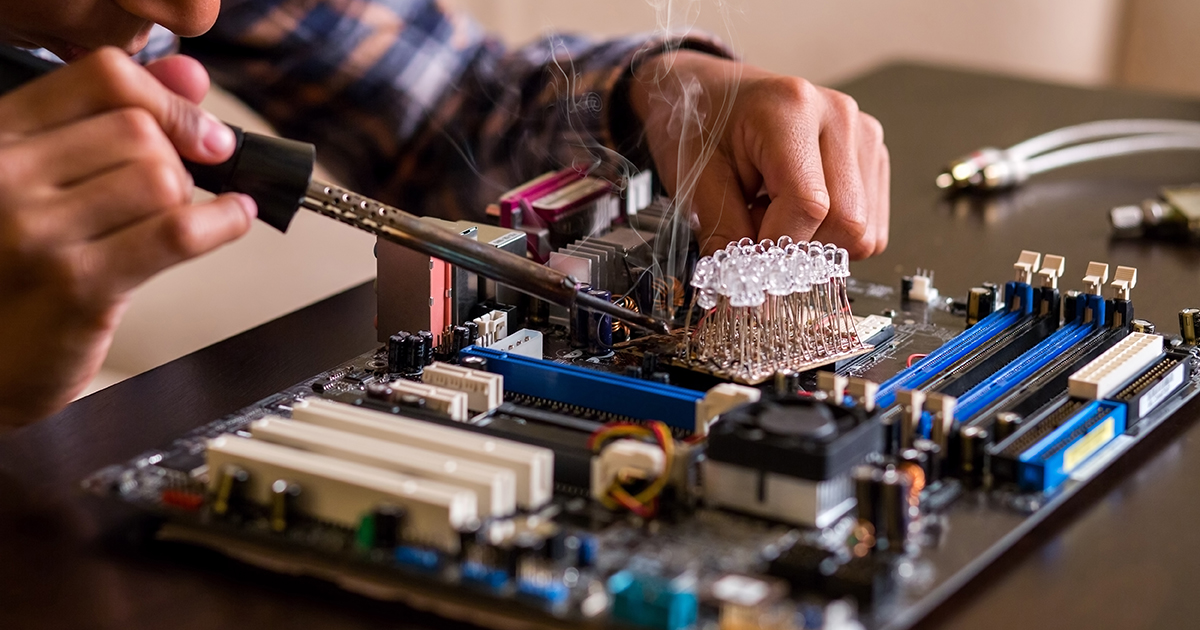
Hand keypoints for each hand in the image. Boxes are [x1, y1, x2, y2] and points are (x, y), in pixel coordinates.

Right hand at [0, 48, 255, 425]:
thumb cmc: (11, 268)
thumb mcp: (43, 178)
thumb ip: (108, 118)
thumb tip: (191, 76)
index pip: (102, 78)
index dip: (168, 99)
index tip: (199, 129)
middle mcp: (5, 176)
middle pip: (140, 130)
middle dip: (177, 159)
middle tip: (176, 191)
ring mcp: (38, 232)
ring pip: (162, 178)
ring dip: (188, 198)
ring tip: (170, 220)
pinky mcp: (79, 285)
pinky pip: (177, 231)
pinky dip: (223, 221)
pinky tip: (233, 219)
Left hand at [628, 51, 888, 257]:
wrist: (711, 93)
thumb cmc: (700, 126)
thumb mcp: (694, 178)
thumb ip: (724, 234)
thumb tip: (747, 288)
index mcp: (791, 109)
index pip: (808, 205)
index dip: (779, 250)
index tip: (750, 272)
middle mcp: (838, 116)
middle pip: (847, 222)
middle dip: (798, 249)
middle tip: (755, 234)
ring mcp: (863, 134)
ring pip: (864, 231)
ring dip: (815, 243)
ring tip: (772, 215)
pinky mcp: (872, 156)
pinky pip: (870, 227)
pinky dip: (831, 236)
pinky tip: (797, 213)